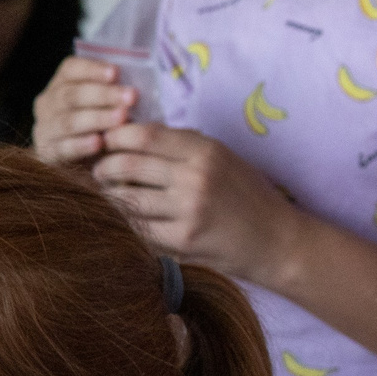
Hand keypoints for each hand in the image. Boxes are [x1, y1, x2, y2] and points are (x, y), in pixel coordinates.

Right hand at [32, 55, 134, 164]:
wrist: (87, 161)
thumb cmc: (104, 124)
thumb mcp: (107, 103)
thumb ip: (116, 91)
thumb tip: (136, 85)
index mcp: (61, 83)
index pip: (71, 68)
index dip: (93, 69)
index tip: (116, 72)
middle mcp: (48, 103)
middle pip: (72, 94)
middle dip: (104, 94)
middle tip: (131, 97)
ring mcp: (45, 128)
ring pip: (69, 121)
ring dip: (97, 118)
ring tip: (121, 118)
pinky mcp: (48, 153)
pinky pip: (63, 148)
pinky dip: (81, 145)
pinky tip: (98, 142)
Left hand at [89, 123, 292, 286]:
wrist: (278, 241)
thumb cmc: (249, 197)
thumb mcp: (224, 159)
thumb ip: (185, 146)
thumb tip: (136, 134)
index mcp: (206, 150)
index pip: (145, 135)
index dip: (116, 137)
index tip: (106, 142)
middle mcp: (196, 176)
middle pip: (129, 163)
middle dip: (104, 167)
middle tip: (98, 172)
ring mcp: (188, 209)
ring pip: (127, 197)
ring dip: (109, 197)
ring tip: (106, 196)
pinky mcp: (183, 240)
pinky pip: (138, 227)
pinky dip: (125, 223)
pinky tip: (124, 221)